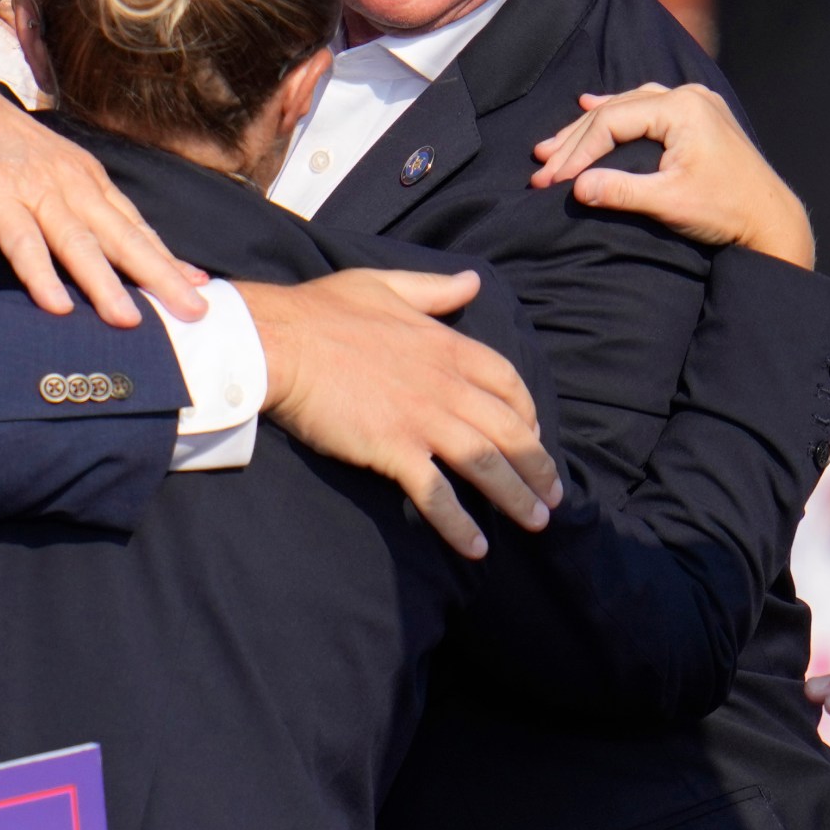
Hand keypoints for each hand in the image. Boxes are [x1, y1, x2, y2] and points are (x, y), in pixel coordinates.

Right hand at [0, 13, 204, 323]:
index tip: (200, 287)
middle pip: (122, 237)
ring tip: (131, 320)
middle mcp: (68, 183)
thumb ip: (67, 200)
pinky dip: (40, 274)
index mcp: (83, 176)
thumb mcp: (39, 165)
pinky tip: (56, 305)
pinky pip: (22, 242)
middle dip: (161, 276)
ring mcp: (32, 189)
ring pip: (79, 244)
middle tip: (195, 311)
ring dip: (106, 284)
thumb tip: (93, 237)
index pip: (134, 224)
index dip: (167, 258)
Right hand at [242, 270, 560, 559]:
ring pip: (486, 464)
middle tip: (552, 495)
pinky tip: (475, 548)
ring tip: (535, 522)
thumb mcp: (382, 285)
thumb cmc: (320, 312)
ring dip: (515, 497)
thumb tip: (472, 281)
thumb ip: (432, 289)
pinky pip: (437, 494)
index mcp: (447, 346)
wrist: (277, 342)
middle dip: (537, 466)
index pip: (508, 383)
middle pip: (510, 431)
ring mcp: (423, 419)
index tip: (533, 435)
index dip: (528, 412)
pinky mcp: (393, 449)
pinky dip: (460, 524)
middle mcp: (446, 385)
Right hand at [530, 82, 814, 267]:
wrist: (771, 220)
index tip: (550, 179)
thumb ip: (620, 191)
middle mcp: (690, 97)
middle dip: (574, 142)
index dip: (576, 151)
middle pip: (615, 112)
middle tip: (540, 165)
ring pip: (627, 107)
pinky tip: (591, 105)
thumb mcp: (669, 203)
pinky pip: (646, 106)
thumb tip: (575, 187)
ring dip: (589, 128)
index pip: (612, 122)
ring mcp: (697, 104)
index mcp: (684, 109)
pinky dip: (616, 113)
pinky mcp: (699, 117)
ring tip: (554, 144)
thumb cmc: (725, 212)